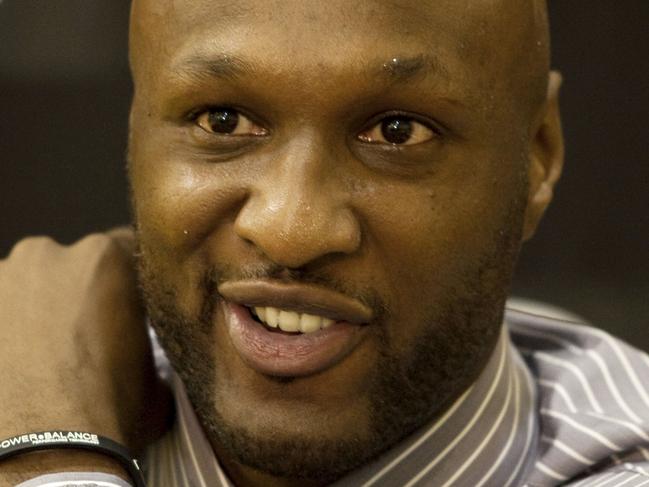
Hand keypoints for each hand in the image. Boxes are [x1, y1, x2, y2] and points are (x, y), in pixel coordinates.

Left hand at [0, 229, 169, 463]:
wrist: (45, 450)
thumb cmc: (108, 408)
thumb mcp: (155, 375)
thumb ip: (149, 346)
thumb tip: (147, 361)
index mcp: (105, 259)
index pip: (123, 248)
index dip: (125, 282)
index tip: (123, 308)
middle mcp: (48, 255)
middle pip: (66, 266)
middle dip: (73, 295)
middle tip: (78, 338)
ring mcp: (0, 279)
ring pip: (23, 287)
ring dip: (31, 311)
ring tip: (36, 357)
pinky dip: (5, 333)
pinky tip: (13, 365)